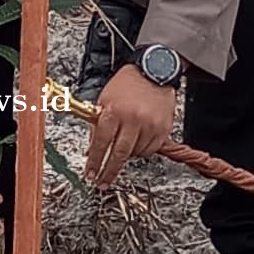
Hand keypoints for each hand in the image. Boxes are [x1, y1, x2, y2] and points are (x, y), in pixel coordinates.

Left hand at [85, 62, 177, 186]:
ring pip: (135, 154)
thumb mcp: (105, 99)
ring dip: (126, 156)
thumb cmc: (128, 84)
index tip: (90, 174)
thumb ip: (98, 124)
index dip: (94, 162)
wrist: (154, 70)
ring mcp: (149, 125)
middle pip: (119, 154)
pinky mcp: (163, 129)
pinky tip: (138, 140)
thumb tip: (92, 149)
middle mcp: (132, 119)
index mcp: (114, 111)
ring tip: (124, 146)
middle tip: (102, 182)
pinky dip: (141, 150)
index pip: (100, 143)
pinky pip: (150, 150)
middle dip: (109, 171)